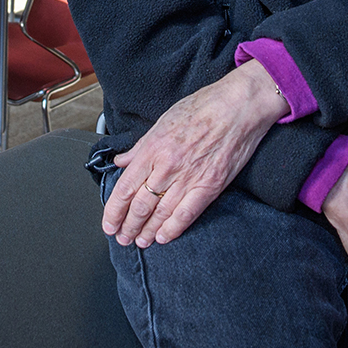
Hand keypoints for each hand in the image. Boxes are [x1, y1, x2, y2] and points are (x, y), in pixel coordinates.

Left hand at [102, 59, 288, 247]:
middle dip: (128, 226)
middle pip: (140, 205)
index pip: (125, 187)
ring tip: (140, 241)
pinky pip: (186, 214)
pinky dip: (173, 229)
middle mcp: (167, 165)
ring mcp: (189, 177)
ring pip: (160, 213)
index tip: (109, 223)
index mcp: (153, 148)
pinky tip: (164, 238)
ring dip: (147, 231)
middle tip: (122, 237)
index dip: (114, 210)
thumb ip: (141, 146)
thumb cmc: (203, 107)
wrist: (238, 106)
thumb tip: (122, 161)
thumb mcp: (163, 121)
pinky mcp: (210, 185)